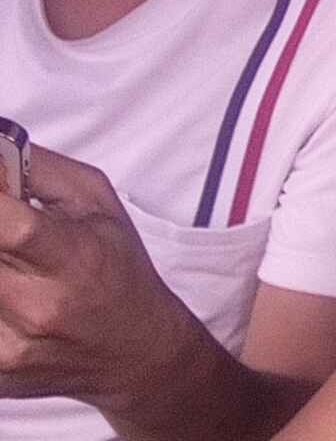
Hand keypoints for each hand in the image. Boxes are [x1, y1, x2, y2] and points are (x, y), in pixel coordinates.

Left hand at [0, 147, 206, 410]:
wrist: (137, 350)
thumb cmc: (117, 268)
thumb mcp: (97, 204)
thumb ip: (37, 170)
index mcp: (74, 258)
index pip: (10, 228)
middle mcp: (40, 306)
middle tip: (4, 223)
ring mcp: (11, 346)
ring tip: (14, 263)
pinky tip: (11, 292)